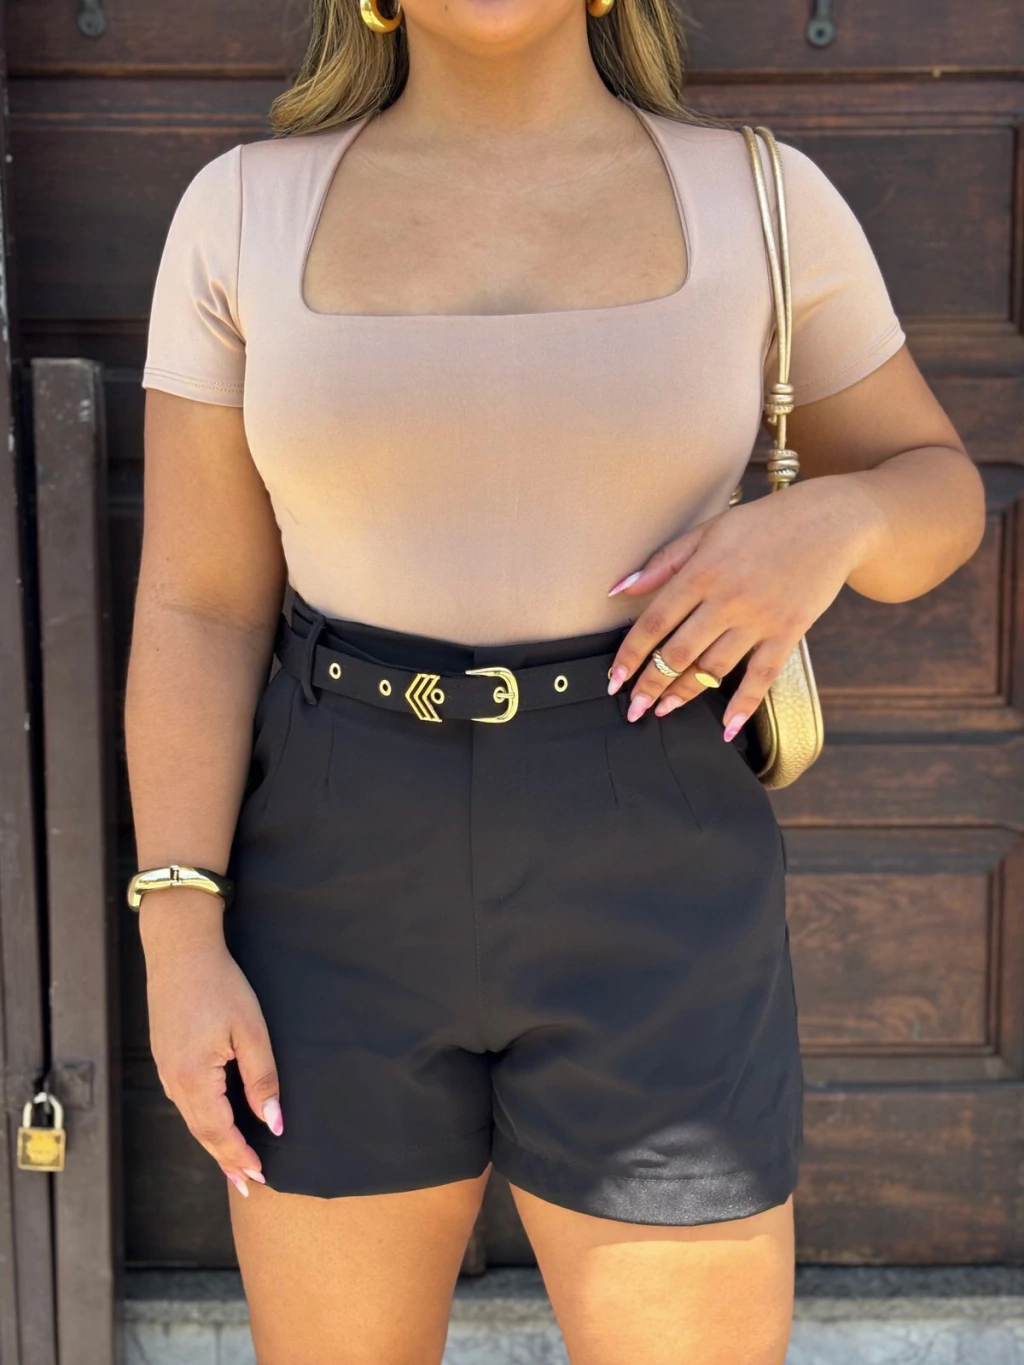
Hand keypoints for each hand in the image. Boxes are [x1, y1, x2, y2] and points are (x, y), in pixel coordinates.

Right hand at [141, 891, 282, 1198]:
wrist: (180, 950)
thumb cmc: (220, 985)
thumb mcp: (251, 1031)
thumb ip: (262, 1078)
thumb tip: (274, 1122)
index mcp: (194, 1078)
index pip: (220, 1132)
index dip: (240, 1156)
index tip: (261, 1178)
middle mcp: (174, 1080)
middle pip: (202, 1132)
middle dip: (226, 1159)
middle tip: (248, 1185)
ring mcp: (166, 1069)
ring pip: (192, 1118)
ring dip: (214, 1142)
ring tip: (235, 1163)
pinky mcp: (166, 1056)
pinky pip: (186, 1100)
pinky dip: (203, 1119)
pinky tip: (215, 1122)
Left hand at [605, 475, 882, 734]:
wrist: (830, 521)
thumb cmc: (763, 524)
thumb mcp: (708, 530)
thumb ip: (663, 561)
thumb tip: (620, 589)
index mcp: (702, 572)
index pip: (654, 623)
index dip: (630, 655)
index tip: (614, 680)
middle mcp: (727, 599)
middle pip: (678, 653)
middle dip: (650, 685)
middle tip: (633, 707)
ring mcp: (759, 619)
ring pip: (713, 668)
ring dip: (684, 694)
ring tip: (663, 710)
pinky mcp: (788, 632)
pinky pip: (762, 677)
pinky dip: (743, 705)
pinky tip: (726, 728)